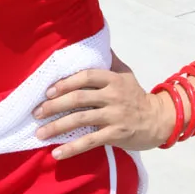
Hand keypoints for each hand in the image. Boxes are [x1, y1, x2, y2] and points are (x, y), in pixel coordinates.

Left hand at [32, 67, 177, 159]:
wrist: (158, 120)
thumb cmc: (136, 95)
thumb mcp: (125, 73)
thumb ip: (109, 60)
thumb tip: (96, 40)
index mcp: (112, 79)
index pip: (86, 77)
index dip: (66, 83)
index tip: (48, 91)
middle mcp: (113, 96)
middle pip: (79, 99)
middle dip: (55, 105)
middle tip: (36, 112)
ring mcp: (114, 116)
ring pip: (81, 120)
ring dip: (57, 127)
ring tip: (39, 133)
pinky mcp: (116, 135)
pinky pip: (90, 142)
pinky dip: (72, 148)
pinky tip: (57, 153)